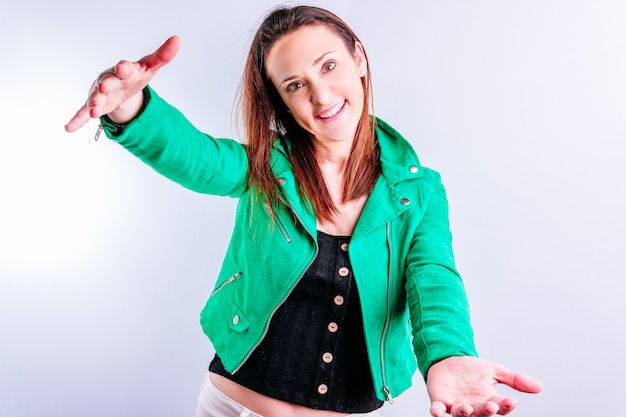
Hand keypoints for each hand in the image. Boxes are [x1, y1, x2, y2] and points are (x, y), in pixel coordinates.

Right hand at [64, 35, 180, 132]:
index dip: (124, 68)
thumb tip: (177, 39)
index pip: (124, 67)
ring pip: (95, 97)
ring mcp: (100, 93)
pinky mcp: (95, 105)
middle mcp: (109, 79)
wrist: (122, 85)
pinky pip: (83, 112)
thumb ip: (163, 56)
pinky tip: (69, 128)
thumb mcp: (150, 67)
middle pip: (107, 81)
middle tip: (104, 88)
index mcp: (124, 69)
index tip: (123, 68)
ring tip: (95, 112)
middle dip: (106, 84)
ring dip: (94, 103)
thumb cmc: (135, 74)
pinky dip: (77, 120)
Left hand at [427, 356, 542, 416]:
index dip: (506, 406)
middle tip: (491, 406)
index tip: (512, 401)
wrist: (449, 360)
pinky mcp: (440, 401)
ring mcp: (456, 405)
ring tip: (466, 408)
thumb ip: (515, 380)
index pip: (501, 407)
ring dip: (464, 413)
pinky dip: (437, 412)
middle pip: (482, 413)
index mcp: (489, 400)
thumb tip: (540, 387)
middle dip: (486, 411)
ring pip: (461, 414)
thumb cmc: (473, 370)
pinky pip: (438, 409)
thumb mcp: (495, 371)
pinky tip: (437, 412)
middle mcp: (474, 406)